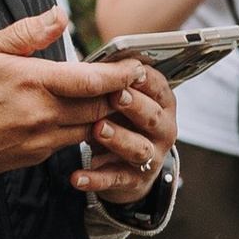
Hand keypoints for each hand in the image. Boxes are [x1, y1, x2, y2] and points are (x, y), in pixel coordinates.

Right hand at [0, 14, 134, 174]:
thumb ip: (27, 32)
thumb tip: (60, 14)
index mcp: (32, 82)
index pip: (91, 80)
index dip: (119, 74)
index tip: (136, 66)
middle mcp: (42, 113)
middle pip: (99, 106)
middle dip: (119, 94)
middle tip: (131, 81)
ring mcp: (40, 139)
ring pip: (89, 127)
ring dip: (103, 114)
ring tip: (111, 98)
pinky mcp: (36, 156)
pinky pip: (70, 142)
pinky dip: (81, 129)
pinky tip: (81, 116)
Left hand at [74, 62, 176, 202]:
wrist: (127, 166)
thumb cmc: (119, 120)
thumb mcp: (120, 99)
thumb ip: (111, 80)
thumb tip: (91, 58)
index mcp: (161, 103)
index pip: (158, 87)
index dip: (145, 79)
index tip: (131, 70)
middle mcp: (162, 129)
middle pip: (154, 117)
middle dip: (136, 106)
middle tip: (115, 96)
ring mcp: (151, 155)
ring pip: (139, 148)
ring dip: (119, 139)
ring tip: (98, 130)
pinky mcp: (133, 179)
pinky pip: (116, 179)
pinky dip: (96, 179)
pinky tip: (77, 177)